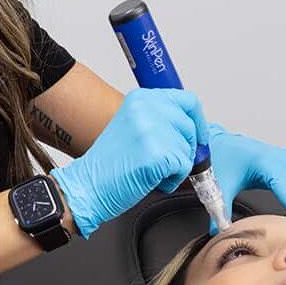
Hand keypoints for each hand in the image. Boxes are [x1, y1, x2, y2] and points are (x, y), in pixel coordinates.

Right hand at [50, 88, 209, 238]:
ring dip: (176, 166)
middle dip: (186, 148)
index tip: (197, 136)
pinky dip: (172, 180)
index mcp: (141, 98)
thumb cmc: (108, 164)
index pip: (187, 100)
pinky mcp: (159, 153)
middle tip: (165, 162)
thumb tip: (191, 126)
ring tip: (150, 170)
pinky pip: (184, 168)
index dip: (196, 121)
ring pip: (189, 149)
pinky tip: (150, 179)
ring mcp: (153, 129)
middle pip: (190, 126)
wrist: (88, 186)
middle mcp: (147, 108)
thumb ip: (159, 120)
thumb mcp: (133, 127)